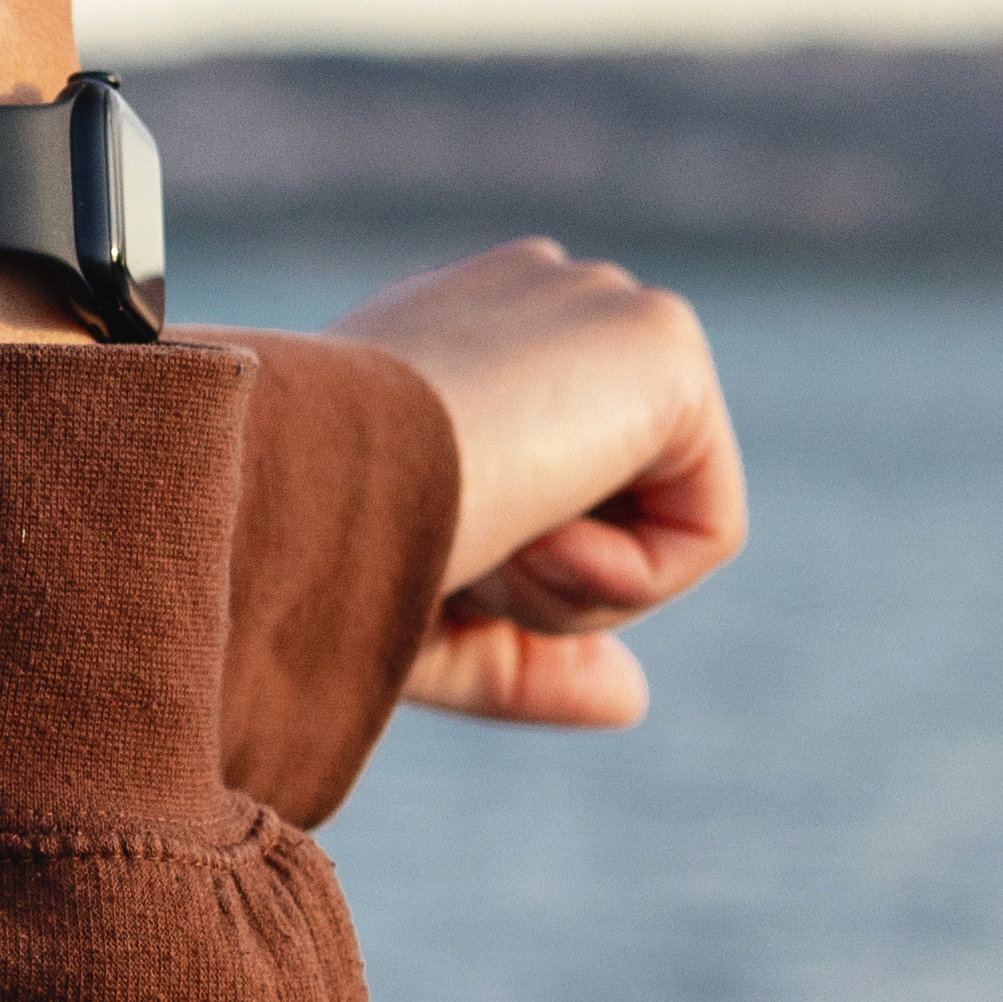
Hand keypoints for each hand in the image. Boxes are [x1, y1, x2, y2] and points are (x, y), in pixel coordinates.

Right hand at [324, 239, 743, 732]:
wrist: (296, 489)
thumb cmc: (311, 557)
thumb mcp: (426, 625)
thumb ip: (528, 658)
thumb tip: (633, 698)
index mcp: (458, 338)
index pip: (553, 481)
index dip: (509, 579)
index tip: (424, 570)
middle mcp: (534, 303)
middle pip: (612, 511)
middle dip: (539, 584)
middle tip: (450, 559)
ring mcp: (600, 308)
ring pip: (658, 523)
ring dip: (571, 590)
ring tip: (485, 539)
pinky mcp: (663, 341)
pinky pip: (706, 528)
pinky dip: (626, 581)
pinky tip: (539, 534)